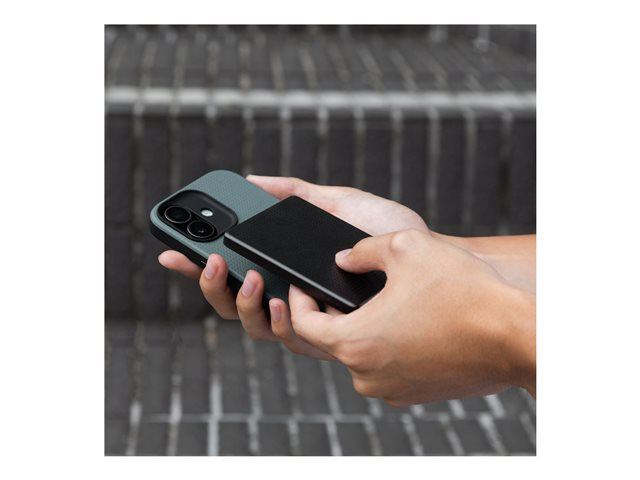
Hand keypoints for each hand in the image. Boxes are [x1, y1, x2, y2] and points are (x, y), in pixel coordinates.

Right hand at [159, 176, 428, 358]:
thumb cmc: (384, 230)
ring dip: (239, 303)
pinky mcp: (332, 335)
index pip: (231, 270)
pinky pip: (293, 338)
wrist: (424, 251)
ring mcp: (309, 318)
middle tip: (208, 259)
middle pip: (231, 303)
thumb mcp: (335, 201)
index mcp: (284, 267)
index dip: (197, 264)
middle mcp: (290, 296)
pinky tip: (280, 301)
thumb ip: (293, 193)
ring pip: (254, 326)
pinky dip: (279, 321)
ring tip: (246, 277)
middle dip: (209, 285)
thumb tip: (252, 179)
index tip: (171, 249)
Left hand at [287, 229, 535, 403]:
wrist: (516, 335)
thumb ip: (361, 250)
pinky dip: (389, 344)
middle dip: (333, 310)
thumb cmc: (462, 289)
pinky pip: (388, 365)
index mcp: (354, 342)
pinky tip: (409, 319)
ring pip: (362, 352)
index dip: (297, 299)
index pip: (303, 324)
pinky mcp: (416, 393)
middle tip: (343, 284)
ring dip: (364, 327)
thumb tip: (342, 259)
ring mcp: (392, 389)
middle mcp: (367, 376)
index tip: (301, 282)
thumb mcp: (405, 248)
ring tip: (383, 298)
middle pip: (333, 339)